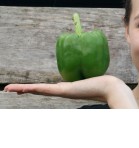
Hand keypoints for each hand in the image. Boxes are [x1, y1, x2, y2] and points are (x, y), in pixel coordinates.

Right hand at [4, 75, 137, 108]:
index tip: (28, 88)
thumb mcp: (92, 73)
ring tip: (8, 89)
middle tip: (11, 90)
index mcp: (67, 87)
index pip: (48, 88)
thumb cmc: (103, 80)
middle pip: (40, 90)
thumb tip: (90, 64)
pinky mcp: (64, 91)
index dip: (37, 87)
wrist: (110, 87)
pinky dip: (31, 89)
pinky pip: (44, 89)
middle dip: (25, 89)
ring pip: (39, 90)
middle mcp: (62, 90)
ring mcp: (62, 91)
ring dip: (23, 89)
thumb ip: (89, 70)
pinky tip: (20, 89)